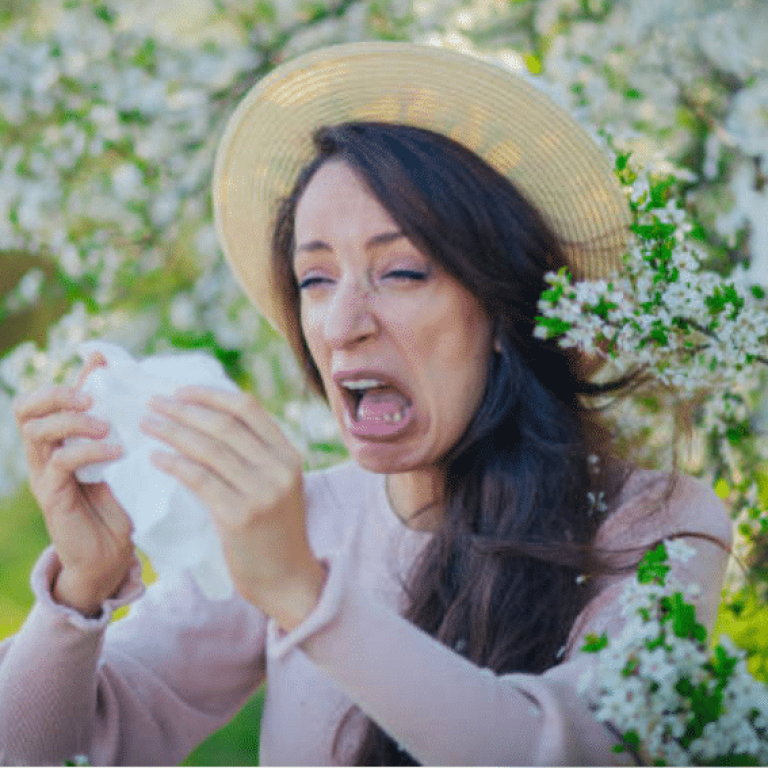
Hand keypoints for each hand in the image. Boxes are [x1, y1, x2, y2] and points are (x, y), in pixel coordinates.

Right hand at [12, 354, 134, 614]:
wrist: (111, 554)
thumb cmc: (121, 502)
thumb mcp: (124, 458)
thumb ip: (124, 429)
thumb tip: (146, 392)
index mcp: (62, 437)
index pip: (52, 394)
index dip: (75, 372)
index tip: (105, 358)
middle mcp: (46, 451)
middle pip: (27, 406)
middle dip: (59, 392)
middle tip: (93, 395)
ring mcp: (45, 473)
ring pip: (37, 429)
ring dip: (74, 420)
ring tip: (107, 425)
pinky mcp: (53, 495)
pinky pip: (61, 462)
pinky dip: (89, 450)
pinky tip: (117, 451)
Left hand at [142, 386, 324, 629]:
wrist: (287, 579)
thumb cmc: (275, 531)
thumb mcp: (278, 485)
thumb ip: (257, 456)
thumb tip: (209, 420)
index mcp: (289, 455)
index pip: (248, 409)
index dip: (210, 395)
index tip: (179, 391)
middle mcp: (279, 469)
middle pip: (224, 425)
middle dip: (183, 409)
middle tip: (152, 403)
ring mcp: (261, 493)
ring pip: (208, 449)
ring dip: (172, 431)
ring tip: (147, 425)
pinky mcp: (239, 517)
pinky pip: (199, 480)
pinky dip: (174, 464)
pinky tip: (155, 457)